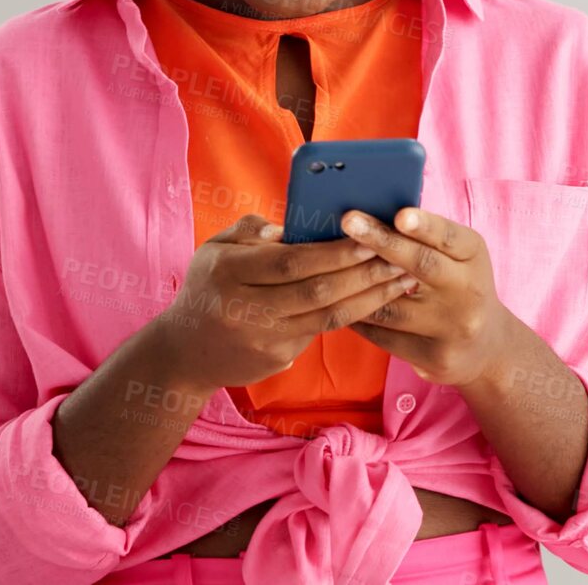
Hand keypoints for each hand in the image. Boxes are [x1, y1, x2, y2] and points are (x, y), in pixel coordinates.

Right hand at [155, 214, 419, 391]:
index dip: (332, 252)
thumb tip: (286, 229)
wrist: (185, 351)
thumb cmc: (208, 287)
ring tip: (402, 279)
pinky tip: (379, 299)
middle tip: (399, 256)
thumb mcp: (214, 249)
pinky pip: (322, 331)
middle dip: (363, 273)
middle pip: (315, 290)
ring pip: (327, 316)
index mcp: (228, 272)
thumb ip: (248, 231)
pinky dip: (354, 314)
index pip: (290, 262)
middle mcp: (245, 308)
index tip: (368, 237)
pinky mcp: (277, 357)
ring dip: (370, 297)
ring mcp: (263, 338)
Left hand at [337, 208, 520, 388]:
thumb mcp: (456, 256)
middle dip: (382, 242)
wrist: (485, 347)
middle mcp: (469, 291)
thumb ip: (424, 237)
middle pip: (421, 265)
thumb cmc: (457, 285)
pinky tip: (336, 302)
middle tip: (349, 220)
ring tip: (326, 263)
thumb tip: (371, 213)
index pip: (449, 237)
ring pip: (392, 305)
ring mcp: (453, 327)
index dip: (425, 226)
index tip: (399, 214)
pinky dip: (357, 317)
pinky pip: (384, 335)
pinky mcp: (435, 356)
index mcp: (474, 256)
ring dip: (356, 284)